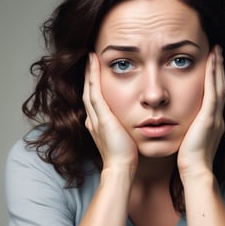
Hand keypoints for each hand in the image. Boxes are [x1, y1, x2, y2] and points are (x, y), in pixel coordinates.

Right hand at [82, 53, 137, 170]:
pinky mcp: (101, 117)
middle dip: (89, 75)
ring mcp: (95, 117)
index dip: (94, 84)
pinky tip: (94, 62)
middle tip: (90, 59)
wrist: (121, 168)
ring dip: (89, 72)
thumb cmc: (126, 156)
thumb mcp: (124, 138)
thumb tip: (136, 121)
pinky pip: (95, 91)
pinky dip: (93, 76)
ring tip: (91, 57)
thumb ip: (125, 128)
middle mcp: (92, 119)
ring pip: (89, 88)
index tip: (96, 71)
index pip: (94, 99)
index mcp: (97, 124)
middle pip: (88, 91)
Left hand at [177, 45, 224, 180]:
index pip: (215, 95)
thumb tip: (179, 122)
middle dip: (219, 68)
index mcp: (213, 121)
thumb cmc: (189, 159)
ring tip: (216, 51)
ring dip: (218, 67)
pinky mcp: (210, 117)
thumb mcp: (190, 139)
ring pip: (219, 86)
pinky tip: (211, 62)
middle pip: (220, 86)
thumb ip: (189, 128)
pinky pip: (213, 92)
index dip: (215, 78)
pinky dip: (213, 75)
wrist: (195, 170)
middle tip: (218, 51)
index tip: (212, 64)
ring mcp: (215, 116)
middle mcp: (217, 116)